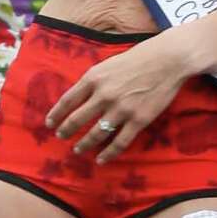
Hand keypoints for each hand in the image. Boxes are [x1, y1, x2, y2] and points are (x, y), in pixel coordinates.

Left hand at [47, 35, 191, 162]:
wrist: (167, 60)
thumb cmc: (139, 58)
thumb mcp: (108, 64)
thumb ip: (94, 80)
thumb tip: (80, 96)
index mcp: (94, 78)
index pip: (68, 100)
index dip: (56, 114)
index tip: (49, 124)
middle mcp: (104, 95)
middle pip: (77, 119)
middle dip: (66, 131)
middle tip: (61, 137)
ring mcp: (121, 109)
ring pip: (96, 134)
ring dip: (84, 144)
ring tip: (77, 150)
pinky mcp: (138, 121)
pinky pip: (119, 142)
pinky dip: (108, 154)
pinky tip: (101, 159)